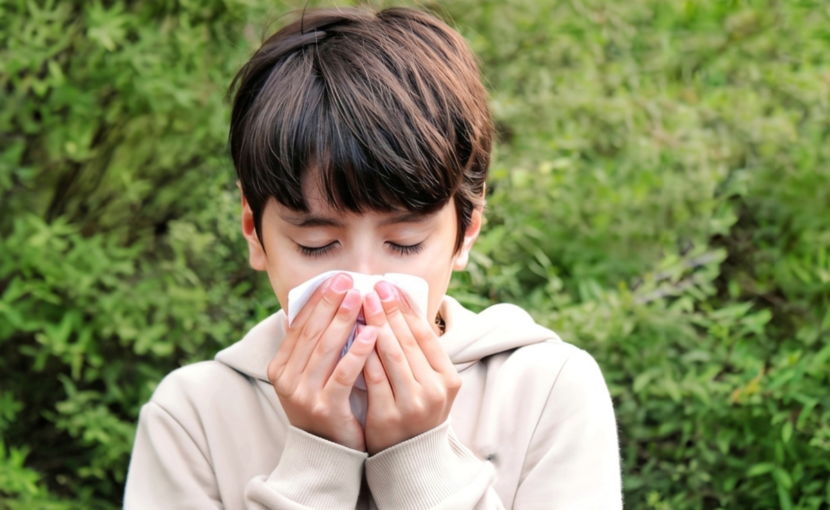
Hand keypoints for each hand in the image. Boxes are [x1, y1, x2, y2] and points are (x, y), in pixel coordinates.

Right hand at [267, 273, 378, 451]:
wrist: (327, 454)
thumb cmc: (324, 406)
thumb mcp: (308, 376)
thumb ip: (307, 346)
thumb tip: (302, 308)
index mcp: (280, 368)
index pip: (298, 326)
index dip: (316, 300)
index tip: (334, 279)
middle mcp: (287, 381)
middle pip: (311, 333)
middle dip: (330, 303)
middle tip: (347, 280)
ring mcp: (304, 396)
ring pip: (326, 350)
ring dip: (344, 321)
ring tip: (360, 298)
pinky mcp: (326, 408)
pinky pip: (343, 374)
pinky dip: (357, 351)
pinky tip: (373, 333)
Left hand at [361, 281, 461, 454]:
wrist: (408, 459)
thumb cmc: (415, 411)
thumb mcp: (428, 383)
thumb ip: (419, 352)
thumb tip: (398, 307)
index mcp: (448, 378)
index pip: (426, 334)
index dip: (406, 308)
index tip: (389, 287)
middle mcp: (435, 390)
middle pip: (407, 340)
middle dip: (387, 310)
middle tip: (372, 287)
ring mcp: (413, 404)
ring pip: (390, 354)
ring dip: (373, 324)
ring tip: (359, 303)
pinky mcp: (389, 416)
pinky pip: (372, 377)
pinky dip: (362, 352)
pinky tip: (351, 334)